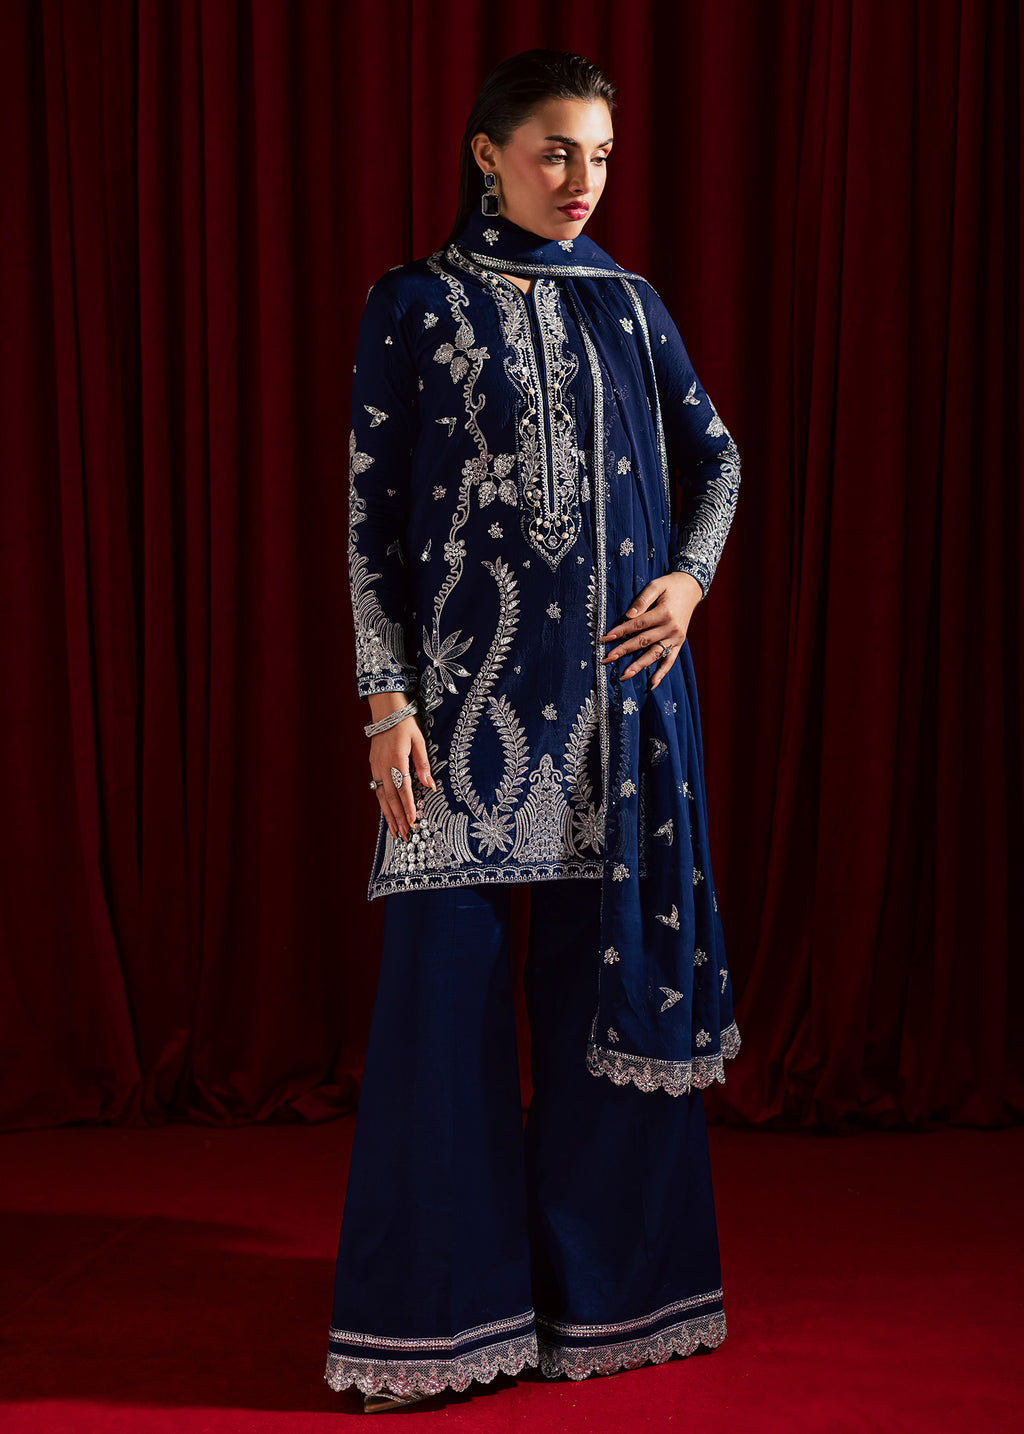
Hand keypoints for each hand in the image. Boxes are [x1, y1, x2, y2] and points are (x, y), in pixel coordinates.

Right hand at [367, 695, 434, 840]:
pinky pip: (377, 788)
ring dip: (389, 815)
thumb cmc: (405, 724)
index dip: (408, 807)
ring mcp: (376, 766)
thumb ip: (423, 764)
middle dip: (399, 817)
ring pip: (382, 796)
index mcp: (397, 759)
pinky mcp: (373, 765)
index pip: (403, 789)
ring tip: (395, 831)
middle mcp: (384, 766)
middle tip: (405, 835)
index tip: (413, 822)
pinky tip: (387, 813)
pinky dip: (382, 803)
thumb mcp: (419, 741)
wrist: (386, 710)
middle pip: (391, 797)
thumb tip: (429, 785)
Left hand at [599, 572, 702, 688]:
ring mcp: (676, 638)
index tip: (606, 638)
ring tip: (625, 675)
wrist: (691, 588)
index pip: (638, 624)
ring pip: (655, 654)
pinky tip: (652, 683)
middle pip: (643, 641)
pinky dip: (662, 672)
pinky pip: (670, 660)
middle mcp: (671, 628)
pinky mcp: (679, 643)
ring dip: (639, 665)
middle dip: (624, 650)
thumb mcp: (655, 586)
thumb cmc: (669, 586)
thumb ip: (642, 600)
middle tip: (607, 658)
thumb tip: (628, 616)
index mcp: (664, 613)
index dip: (621, 631)